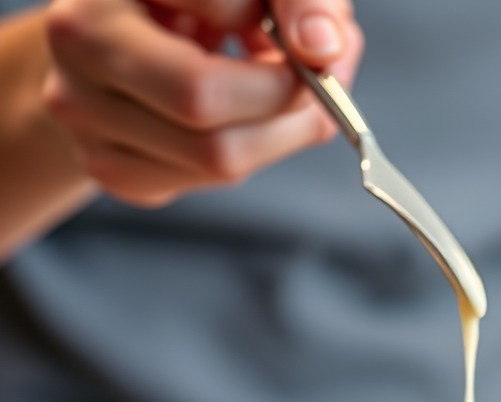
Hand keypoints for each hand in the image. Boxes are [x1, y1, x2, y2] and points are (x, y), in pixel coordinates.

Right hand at [43, 0, 363, 206]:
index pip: (219, 8)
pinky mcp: (111, 170)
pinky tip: (246, 121)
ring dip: (279, 133)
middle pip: (203, 101)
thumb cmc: (200, 2)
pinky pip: (208, 184)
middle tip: (319, 88)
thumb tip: (322, 51)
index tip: (312, 40)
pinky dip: (250, 154)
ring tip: (282, 95)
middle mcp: (77, 43)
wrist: (125, 35)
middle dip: (284, 101)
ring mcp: (84, 115)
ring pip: (217, 159)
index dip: (284, 29)